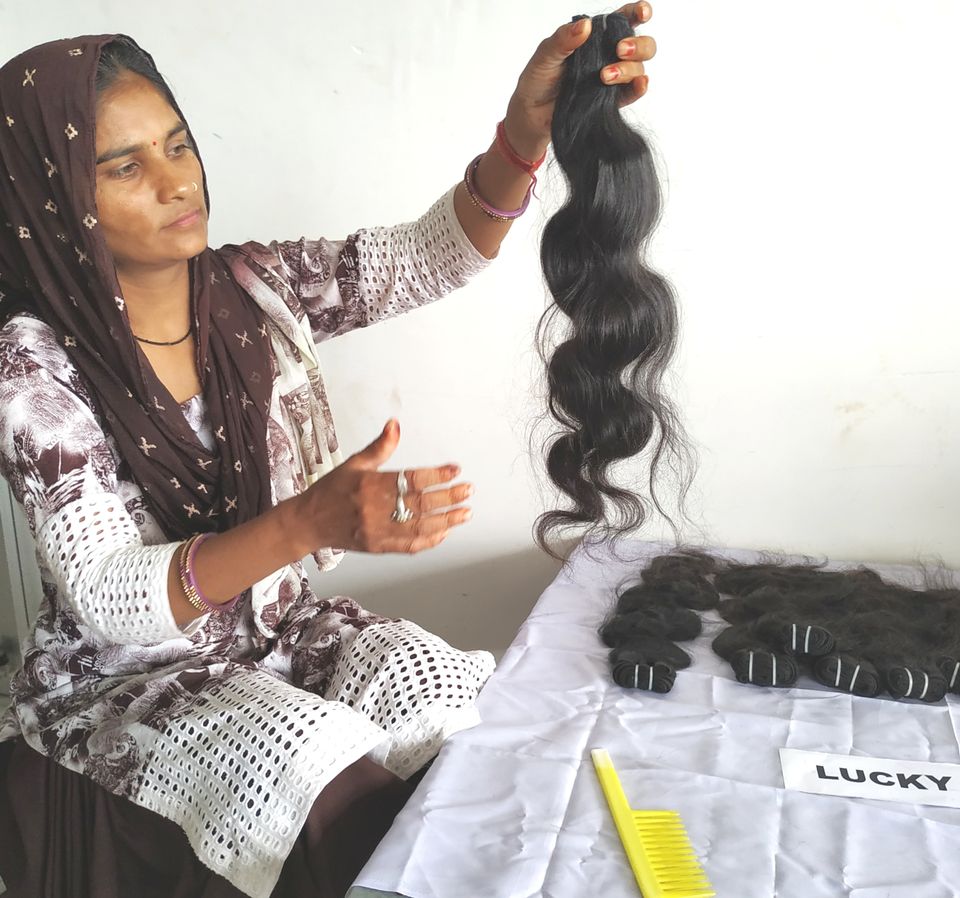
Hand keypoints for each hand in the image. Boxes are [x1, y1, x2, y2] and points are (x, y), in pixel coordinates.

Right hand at [293, 419, 472, 554]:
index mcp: (370, 485)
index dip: (436, 476)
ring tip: (464, 513)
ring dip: (446, 521)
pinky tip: (444, 532)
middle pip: (420, 505)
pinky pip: (408, 546)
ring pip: (419, 528)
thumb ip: (379, 447)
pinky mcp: (377, 547)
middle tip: (467, 491)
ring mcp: (376, 531)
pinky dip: (429, 541)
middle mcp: (374, 509)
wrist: (308, 522)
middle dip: (449, 498)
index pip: (411, 479)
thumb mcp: (353, 463)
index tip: (454, 470)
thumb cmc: (331, 491)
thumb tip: (395, 425)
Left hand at [503, 2, 656, 159]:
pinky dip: (639, 88)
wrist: (532, 115)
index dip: (638, 12)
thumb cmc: (538, 79)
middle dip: (638, 45)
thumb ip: (564, 38)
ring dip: (628, 69)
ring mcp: (614, 79)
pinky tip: (638, 84)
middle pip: (643, 44)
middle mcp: (610, 55)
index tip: (642, 13)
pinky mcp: (612, 102)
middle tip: (619, 49)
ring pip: (639, 68)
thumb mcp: (546, 54)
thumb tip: (585, 25)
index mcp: (597, 36)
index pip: (624, 19)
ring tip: (604, 76)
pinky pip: (633, 93)